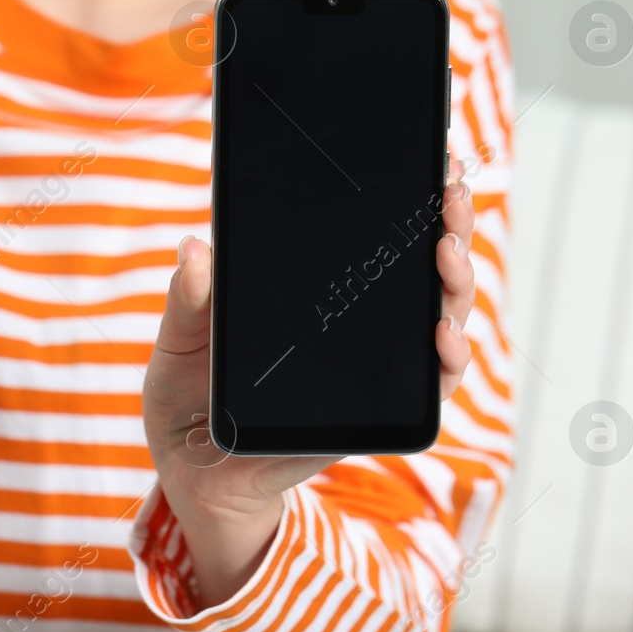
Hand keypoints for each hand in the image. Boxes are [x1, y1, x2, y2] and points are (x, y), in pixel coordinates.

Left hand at [142, 160, 477, 608]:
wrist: (188, 470)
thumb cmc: (188, 396)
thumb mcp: (179, 341)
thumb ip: (188, 301)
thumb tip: (194, 248)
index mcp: (314, 295)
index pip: (377, 240)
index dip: (413, 201)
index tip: (434, 161)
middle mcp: (355, 328)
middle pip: (422, 272)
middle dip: (448, 228)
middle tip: (448, 195)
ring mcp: (369, 372)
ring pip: (437, 322)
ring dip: (454, 287)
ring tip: (447, 254)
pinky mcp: (371, 418)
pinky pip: (424, 392)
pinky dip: (444, 364)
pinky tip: (443, 338)